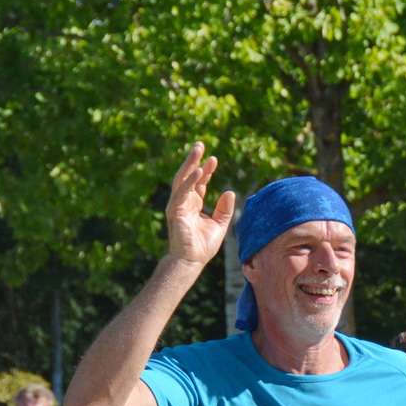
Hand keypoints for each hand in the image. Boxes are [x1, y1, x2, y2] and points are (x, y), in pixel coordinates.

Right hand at [164, 143, 237, 268]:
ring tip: (197, 149)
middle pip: (188, 176)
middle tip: (200, 144)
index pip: (199, 182)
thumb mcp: (219, 225)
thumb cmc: (203, 246)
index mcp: (193, 204)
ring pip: (182, 179)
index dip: (206, 170)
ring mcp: (178, 205)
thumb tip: (230, 192)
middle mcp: (184, 201)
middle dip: (194, 160)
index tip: (214, 159)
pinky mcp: (175, 210)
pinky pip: (182, 192)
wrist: (192, 261)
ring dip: (189, 164)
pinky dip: (190, 181)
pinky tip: (199, 171)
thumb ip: (224, 209)